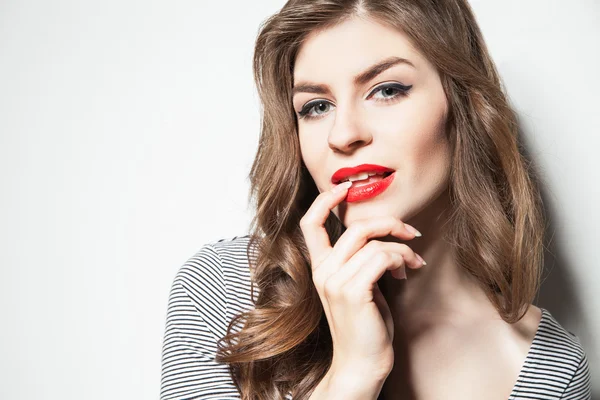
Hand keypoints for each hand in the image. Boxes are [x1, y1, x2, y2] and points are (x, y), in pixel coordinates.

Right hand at [299, 181, 424, 381]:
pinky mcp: (353, 291)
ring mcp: (335, 281)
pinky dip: (402, 259)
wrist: (361, 364)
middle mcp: (323, 272)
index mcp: (320, 268)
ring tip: (413, 262)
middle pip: (354, 227)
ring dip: (402, 248)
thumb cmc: (365, 326)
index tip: (346, 188)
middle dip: (388, 223)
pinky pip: (382, 257)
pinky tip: (408, 271)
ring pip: (373, 242)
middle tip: (410, 232)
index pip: (311, 223)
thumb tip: (383, 236)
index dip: (326, 200)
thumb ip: (360, 261)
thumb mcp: (358, 287)